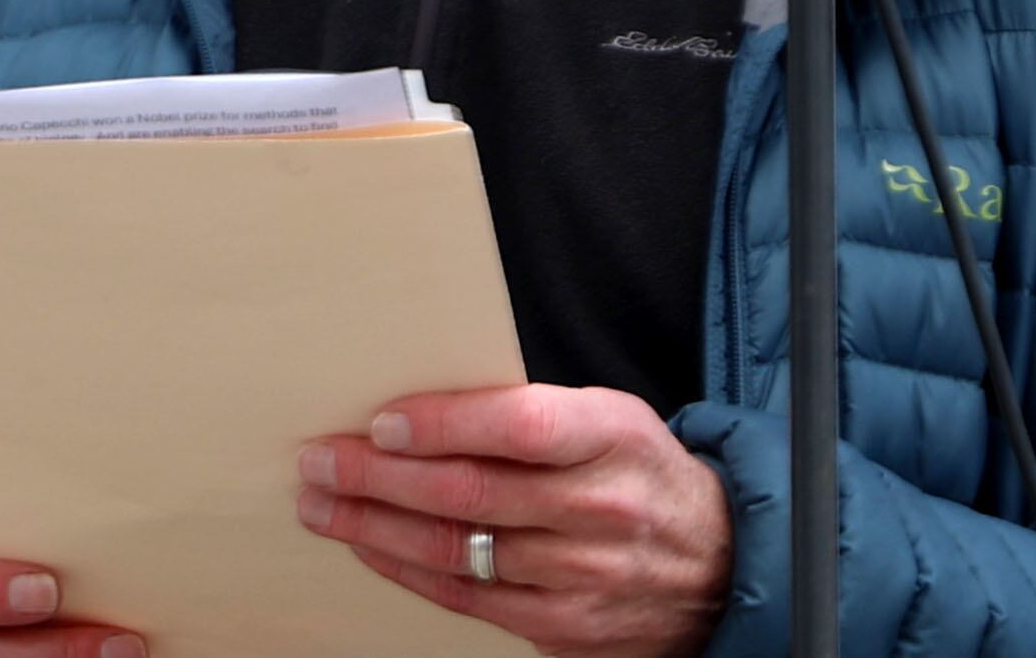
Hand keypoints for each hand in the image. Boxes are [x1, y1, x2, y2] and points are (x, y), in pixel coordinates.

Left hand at [293, 385, 731, 657]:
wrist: (717, 566)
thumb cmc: (638, 472)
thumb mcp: (608, 418)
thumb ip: (531, 413)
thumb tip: (421, 407)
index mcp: (612, 437)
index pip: (519, 427)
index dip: (444, 424)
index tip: (380, 421)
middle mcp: (599, 510)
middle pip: (471, 494)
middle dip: (379, 478)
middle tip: (317, 461)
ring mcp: (583, 578)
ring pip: (458, 551)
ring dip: (376, 527)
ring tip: (322, 504)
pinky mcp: (565, 628)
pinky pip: (470, 599)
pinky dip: (410, 571)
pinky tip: (371, 546)